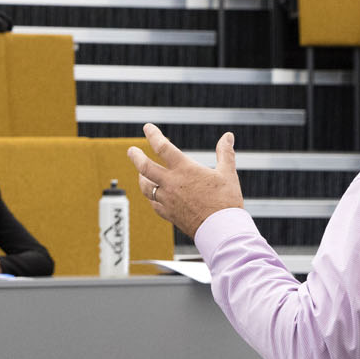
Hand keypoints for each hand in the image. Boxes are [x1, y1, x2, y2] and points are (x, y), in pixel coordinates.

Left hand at [128, 125, 243, 235]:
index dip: (153, 135)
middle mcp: (171, 183)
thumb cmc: (226, 201)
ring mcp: (167, 200)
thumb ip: (225, 153)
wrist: (221, 230)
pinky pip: (154, 204)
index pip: (162, 147)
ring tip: (141, 174)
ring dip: (141, 178)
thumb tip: (228, 136)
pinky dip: (152, 197)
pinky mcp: (168, 214)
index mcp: (184, 169)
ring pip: (146, 187)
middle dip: (136, 157)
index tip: (147, 128)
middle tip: (131, 151)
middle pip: (145, 167)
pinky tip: (154, 196)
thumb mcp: (228, 173)